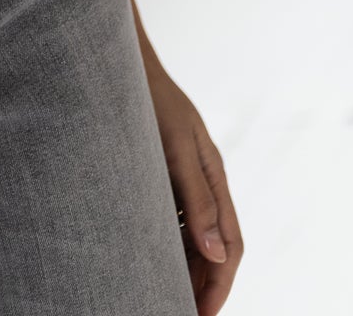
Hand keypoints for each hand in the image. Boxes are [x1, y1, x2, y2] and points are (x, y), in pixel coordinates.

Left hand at [144, 62, 242, 312]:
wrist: (122, 61)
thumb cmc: (150, 98)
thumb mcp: (174, 147)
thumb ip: (198, 198)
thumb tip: (217, 253)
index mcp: (215, 176)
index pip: (230, 245)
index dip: (219, 283)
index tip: (203, 313)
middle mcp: (204, 179)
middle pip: (214, 246)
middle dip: (205, 282)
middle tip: (184, 310)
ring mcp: (184, 175)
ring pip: (194, 234)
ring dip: (186, 266)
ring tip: (168, 294)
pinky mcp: (162, 169)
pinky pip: (172, 216)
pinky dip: (167, 241)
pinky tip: (150, 256)